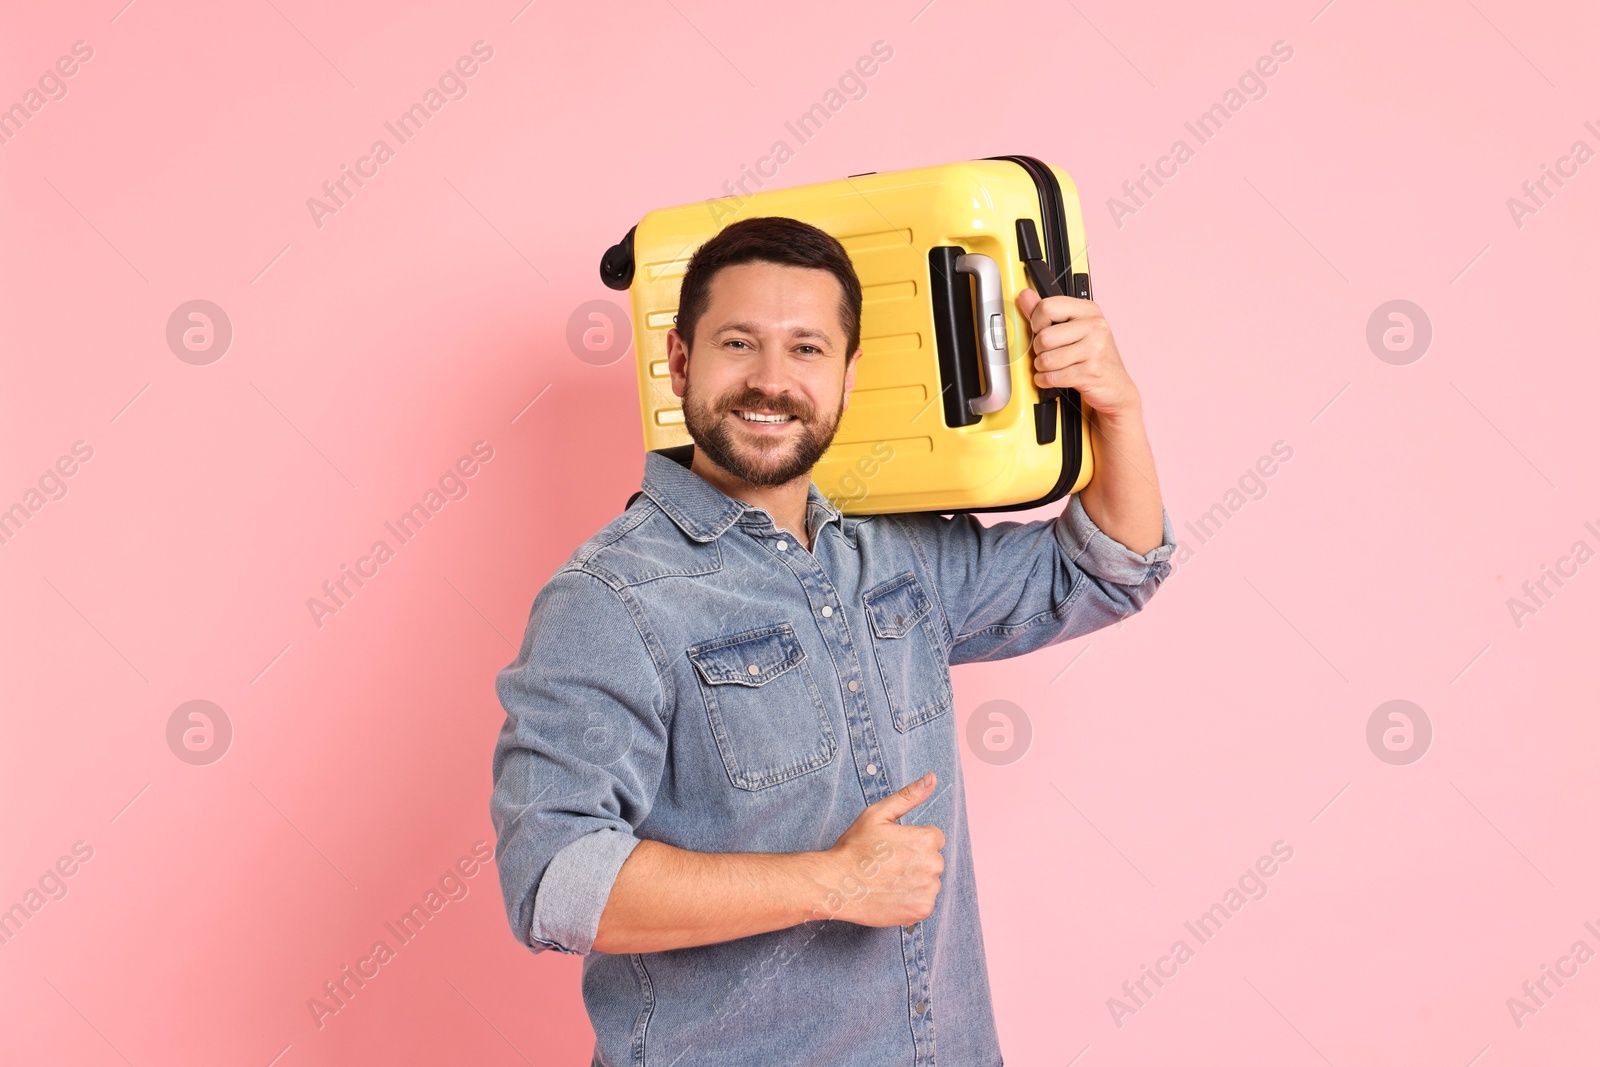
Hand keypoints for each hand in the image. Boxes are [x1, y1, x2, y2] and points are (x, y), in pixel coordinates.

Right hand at [814, 772, 944, 926]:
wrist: (837, 884)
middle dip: (915, 861)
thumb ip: (909, 796)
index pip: (934, 838)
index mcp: (927, 839)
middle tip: (887, 865)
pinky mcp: (922, 910)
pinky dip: (911, 900)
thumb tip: (932, 778)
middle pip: (933, 860)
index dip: (912, 841)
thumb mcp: (878, 814)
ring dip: (914, 881)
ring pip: (929, 882)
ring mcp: (928, 890)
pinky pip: (924, 902)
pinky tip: (891, 895)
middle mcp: (933, 865)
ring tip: (887, 881)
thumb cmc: (855, 847)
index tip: (892, 848)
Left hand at [1015, 288, 1140, 420]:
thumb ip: (1047, 312)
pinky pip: (1051, 377)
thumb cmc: (1093, 356)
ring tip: (1053, 366)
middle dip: (1039, 350)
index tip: (1041, 329)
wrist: (1115, 386)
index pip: (1047, 307)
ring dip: (1042, 367)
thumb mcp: (1073, 328)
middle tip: (1048, 352)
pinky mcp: (1090, 372)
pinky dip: (1045, 380)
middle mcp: (1095, 326)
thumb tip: (1025, 295)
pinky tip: (1052, 377)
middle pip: (1044, 337)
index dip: (1036, 322)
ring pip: (1046, 359)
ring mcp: (1094, 349)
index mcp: (1089, 310)